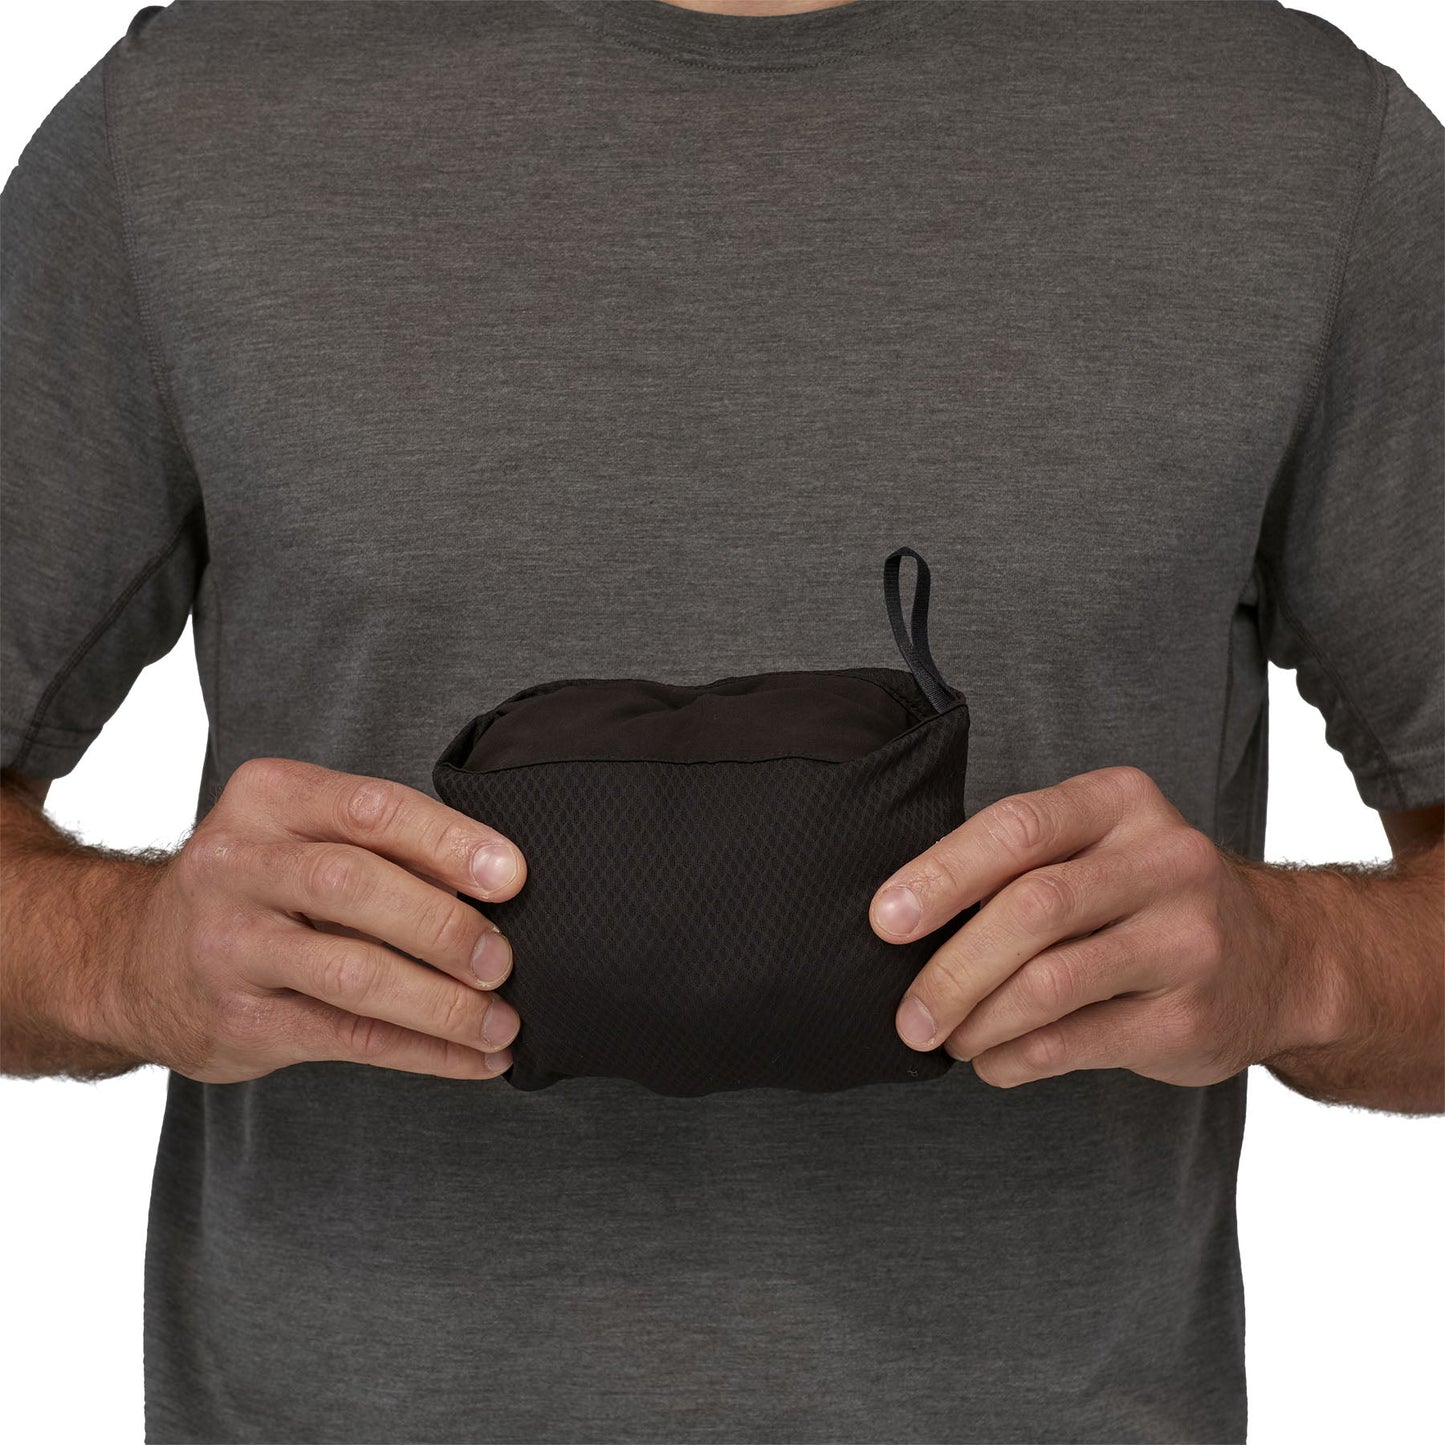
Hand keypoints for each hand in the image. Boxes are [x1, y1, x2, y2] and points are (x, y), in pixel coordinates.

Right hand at [97, 757, 527, 1083]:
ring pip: (350, 973)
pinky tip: (475, 1058)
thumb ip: (382, 844)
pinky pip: (347, 1037)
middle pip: (354, 886)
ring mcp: (230, 945)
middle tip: (505, 958)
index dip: (448, 842)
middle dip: (443, 925)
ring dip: (440, 1003)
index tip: (512, 875)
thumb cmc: (257, 884)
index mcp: (269, 798)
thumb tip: (504, 882)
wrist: (135, 959)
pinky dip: (423, 1051)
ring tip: (502, 1022)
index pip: (370, 808)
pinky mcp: (239, 1019)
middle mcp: (239, 863)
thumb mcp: (300, 831)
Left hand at [868, 765, 1337, 1088]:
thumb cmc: (1146, 896)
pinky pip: (1081, 1041)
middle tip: (906, 1014)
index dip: (940, 876)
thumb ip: (1017, 866)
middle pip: (1032, 909)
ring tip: (945, 1038)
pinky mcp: (1191, 1014)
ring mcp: (1186, 938)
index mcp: (1120, 802)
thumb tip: (901, 920)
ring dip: (981, 1020)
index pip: (1016, 829)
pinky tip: (993, 1061)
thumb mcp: (1096, 847)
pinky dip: (1019, 1058)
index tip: (884, 921)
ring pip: (1053, 982)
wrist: (1280, 957)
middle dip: (952, 969)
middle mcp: (1163, 860)